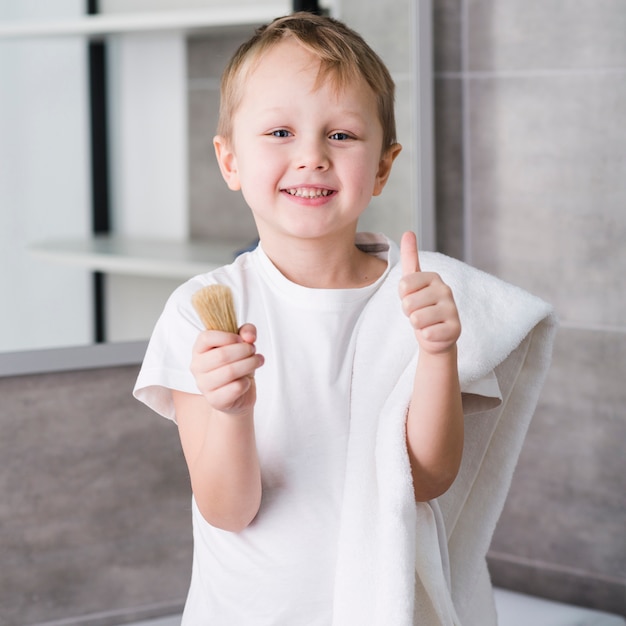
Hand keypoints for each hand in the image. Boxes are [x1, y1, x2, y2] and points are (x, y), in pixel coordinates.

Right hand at [190, 323, 263, 414]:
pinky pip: (236, 388)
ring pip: (230, 371)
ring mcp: (204, 385)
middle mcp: (197, 367)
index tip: (241, 339)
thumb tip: (249, 336)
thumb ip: (246, 331)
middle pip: (222, 355)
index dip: (228, 337)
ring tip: (257, 361)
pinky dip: (246, 382)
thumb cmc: (236, 365)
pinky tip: (247, 381)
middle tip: (254, 350)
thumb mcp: (242, 344)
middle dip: (245, 350)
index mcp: (199, 349)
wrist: (237, 395)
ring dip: (250, 364)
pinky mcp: (215, 400)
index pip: (206, 337)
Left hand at [398, 231, 460, 354]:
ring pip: (416, 318)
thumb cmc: (421, 307)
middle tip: (419, 313)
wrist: (436, 335)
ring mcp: (452, 309)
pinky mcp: (455, 329)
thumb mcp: (412, 282)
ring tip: (426, 322)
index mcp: (433, 277)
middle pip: (408, 303)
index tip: (412, 298)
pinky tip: (433, 332)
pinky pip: (427, 333)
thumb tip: (408, 232)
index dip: (402, 297)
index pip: (403, 285)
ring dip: (417, 325)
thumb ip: (410, 258)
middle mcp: (446, 290)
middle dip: (408, 312)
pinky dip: (425, 336)